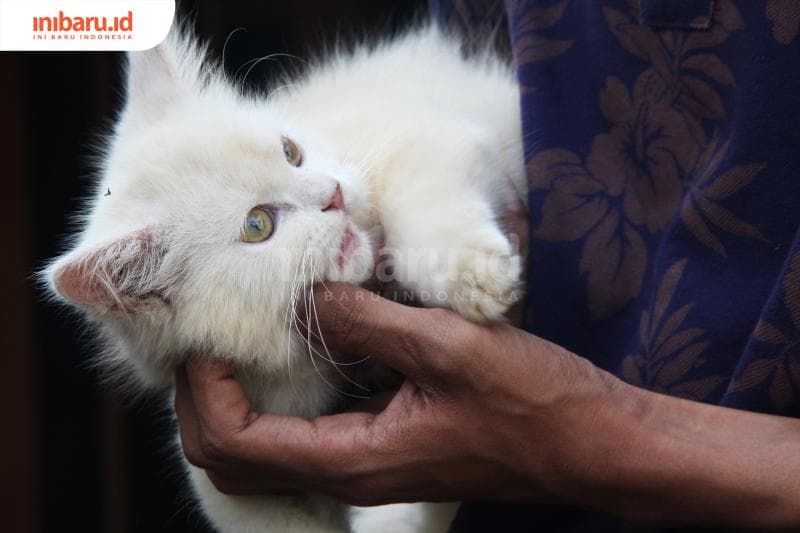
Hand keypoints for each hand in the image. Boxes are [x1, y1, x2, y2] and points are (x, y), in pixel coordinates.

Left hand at [174, 282, 619, 504]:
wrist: (592, 443)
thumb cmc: (532, 402)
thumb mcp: (447, 347)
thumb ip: (368, 320)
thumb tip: (308, 292)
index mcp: (354, 459)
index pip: (236, 445)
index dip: (204, 392)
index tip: (203, 336)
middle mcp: (352, 470)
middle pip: (238, 460)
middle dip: (205, 403)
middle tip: (206, 341)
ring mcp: (370, 461)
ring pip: (271, 449)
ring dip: (242, 399)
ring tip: (239, 339)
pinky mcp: (389, 441)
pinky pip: (313, 429)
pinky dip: (289, 394)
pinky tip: (305, 343)